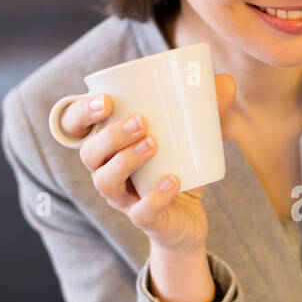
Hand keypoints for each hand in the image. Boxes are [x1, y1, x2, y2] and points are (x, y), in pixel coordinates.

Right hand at [61, 75, 236, 252]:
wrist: (187, 220)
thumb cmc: (178, 168)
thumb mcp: (190, 137)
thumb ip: (205, 109)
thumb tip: (226, 81)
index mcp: (110, 145)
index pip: (75, 125)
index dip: (81, 112)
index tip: (106, 100)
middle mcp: (106, 171)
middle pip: (89, 153)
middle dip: (111, 135)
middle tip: (142, 121)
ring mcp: (122, 198)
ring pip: (105, 181)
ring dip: (126, 161)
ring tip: (153, 144)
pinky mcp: (143, 220)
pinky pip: (140, 211)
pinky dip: (156, 196)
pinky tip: (173, 180)